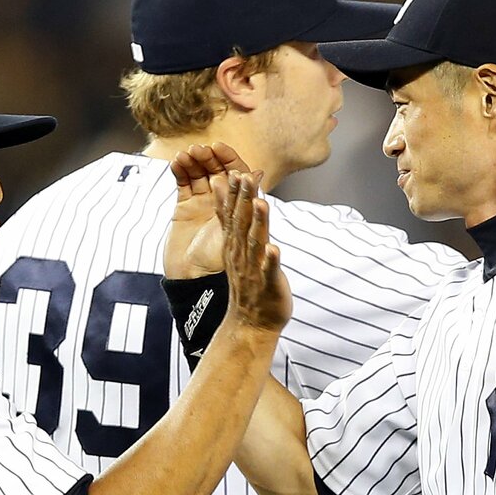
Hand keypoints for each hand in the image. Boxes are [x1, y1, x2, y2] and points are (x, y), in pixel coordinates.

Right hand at [164, 142, 249, 278]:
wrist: (195, 282)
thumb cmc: (220, 262)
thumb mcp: (237, 230)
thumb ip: (247, 202)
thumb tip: (258, 174)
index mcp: (238, 205)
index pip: (236, 175)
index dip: (227, 160)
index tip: (219, 148)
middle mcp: (222, 202)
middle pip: (217, 171)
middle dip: (209, 159)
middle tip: (202, 150)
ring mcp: (202, 204)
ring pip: (199, 174)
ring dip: (193, 162)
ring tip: (188, 153)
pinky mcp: (184, 209)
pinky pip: (183, 184)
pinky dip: (179, 171)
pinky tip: (177, 161)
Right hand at [215, 170, 290, 334]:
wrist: (250, 322)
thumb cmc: (248, 283)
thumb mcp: (235, 248)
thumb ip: (230, 219)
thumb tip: (222, 191)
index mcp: (235, 246)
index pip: (232, 215)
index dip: (233, 194)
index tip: (233, 172)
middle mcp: (242, 255)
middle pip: (242, 223)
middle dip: (243, 200)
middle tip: (244, 176)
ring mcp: (253, 270)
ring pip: (255, 243)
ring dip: (258, 223)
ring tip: (260, 204)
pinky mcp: (268, 285)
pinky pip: (269, 272)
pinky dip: (270, 261)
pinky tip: (274, 250)